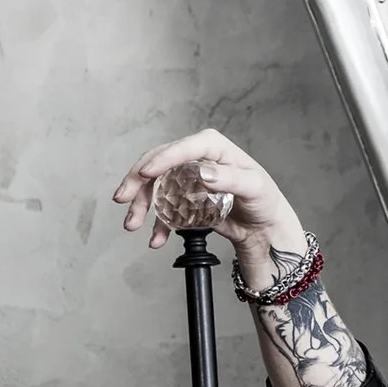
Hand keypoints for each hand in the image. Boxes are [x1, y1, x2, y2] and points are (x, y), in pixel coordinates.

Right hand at [110, 129, 302, 255]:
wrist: (264, 229)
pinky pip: (164, 209)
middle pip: (159, 163)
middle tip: (123, 199)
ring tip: (132, 224)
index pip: (184, 147)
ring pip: (156, 186)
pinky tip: (155, 239)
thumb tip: (203, 171)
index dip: (163, 158)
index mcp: (214, 148)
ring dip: (141, 206)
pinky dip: (157, 224)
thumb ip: (229, 178)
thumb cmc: (265, 201)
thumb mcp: (254, 187)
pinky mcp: (185, 200)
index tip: (146, 172)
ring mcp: (188, 180)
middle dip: (138, 181)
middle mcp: (197, 159)